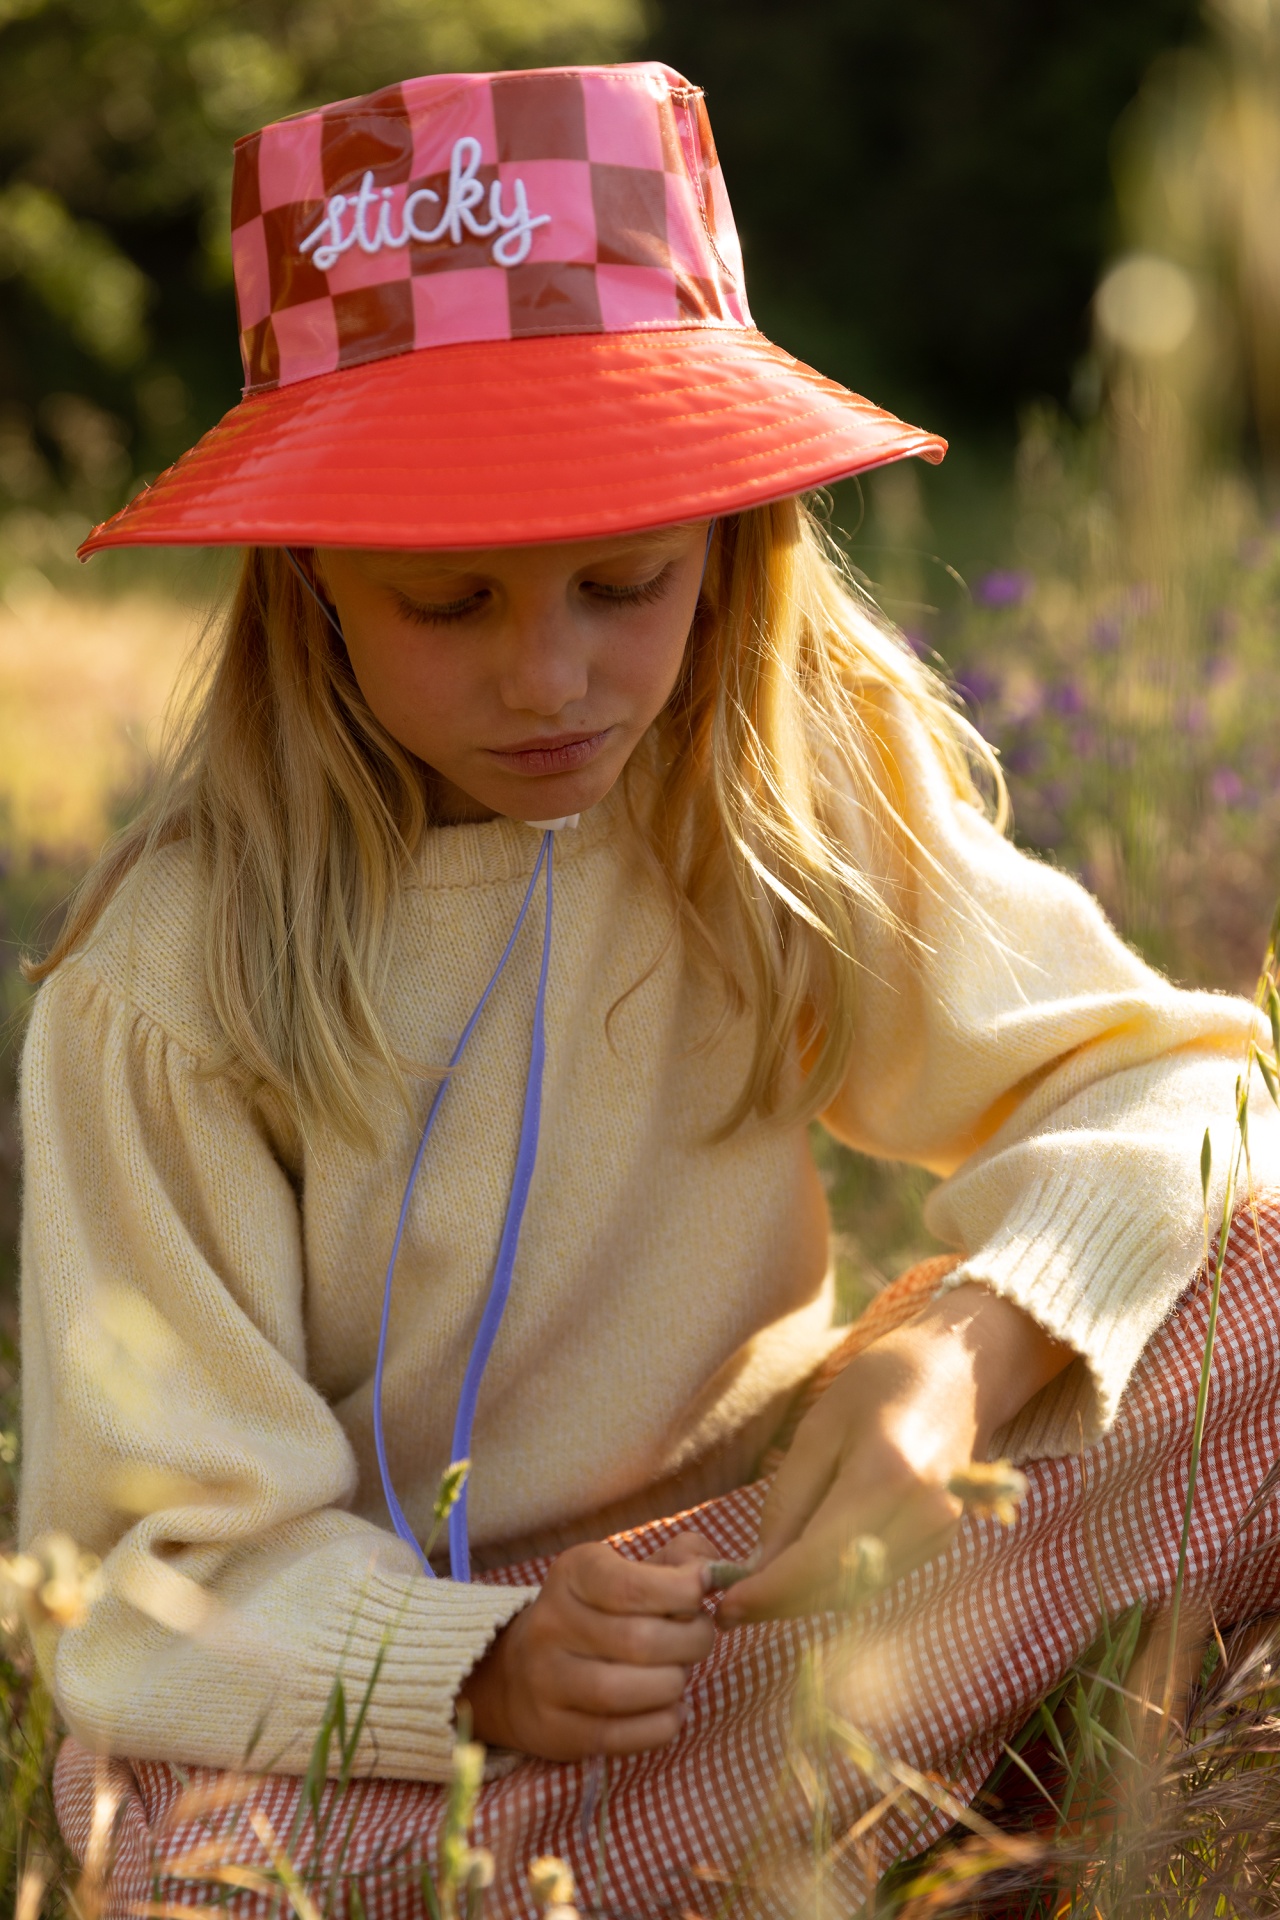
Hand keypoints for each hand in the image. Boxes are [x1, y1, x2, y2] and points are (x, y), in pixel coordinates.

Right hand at [458, 1533, 716, 1759]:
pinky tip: (670, 1710)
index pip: (631, 1584)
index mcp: (572, 1574)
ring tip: (679, 1674)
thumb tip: (713, 1571)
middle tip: (699, 1638)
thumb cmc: (597, 1613)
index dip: (681, 1591)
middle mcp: (552, 1623)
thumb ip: (680, 1559)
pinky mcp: (554, 1730)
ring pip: (630, 1690)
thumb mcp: (628, 1571)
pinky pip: (620, 1736)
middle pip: (641, 1640)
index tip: (702, 1590)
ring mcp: (547, 1680)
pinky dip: (661, 1725)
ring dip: (675, 1684)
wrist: (518, 1673)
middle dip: (691, 1641)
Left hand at [718, 1285, 1070, 1623]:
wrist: (961, 1369)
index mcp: (887, 1477)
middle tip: (731, 1606)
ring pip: (859, 1592)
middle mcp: (922, 1516)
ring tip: (760, 1587)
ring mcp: (939, 1533)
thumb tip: (759, 1566)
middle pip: (839, 1589)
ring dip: (808, 1598)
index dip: (770, 1592)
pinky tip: (805, 1567)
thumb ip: (789, 1501)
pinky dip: (838, 1582)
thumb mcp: (820, 1427)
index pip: (818, 1561)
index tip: (726, 1608)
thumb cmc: (883, 1383)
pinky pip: (879, 1577)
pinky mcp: (942, 1540)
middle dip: (782, 1603)